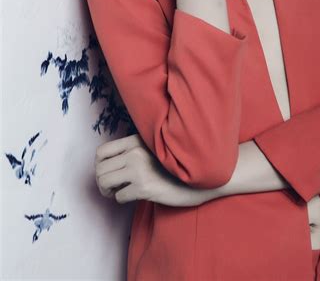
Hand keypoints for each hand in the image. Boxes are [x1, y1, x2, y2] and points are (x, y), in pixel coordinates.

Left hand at [95, 133, 211, 206]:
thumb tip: (110, 162)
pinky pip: (119, 197)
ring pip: (105, 182)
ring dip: (109, 191)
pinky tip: (135, 196)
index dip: (100, 166)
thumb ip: (135, 149)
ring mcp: (139, 169)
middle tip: (112, 188)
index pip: (101, 151)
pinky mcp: (144, 187)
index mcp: (136, 140)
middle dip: (102, 182)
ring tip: (119, 192)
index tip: (108, 172)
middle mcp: (135, 152)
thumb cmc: (176, 164)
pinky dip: (123, 199)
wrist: (199, 176)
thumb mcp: (155, 148)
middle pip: (99, 169)